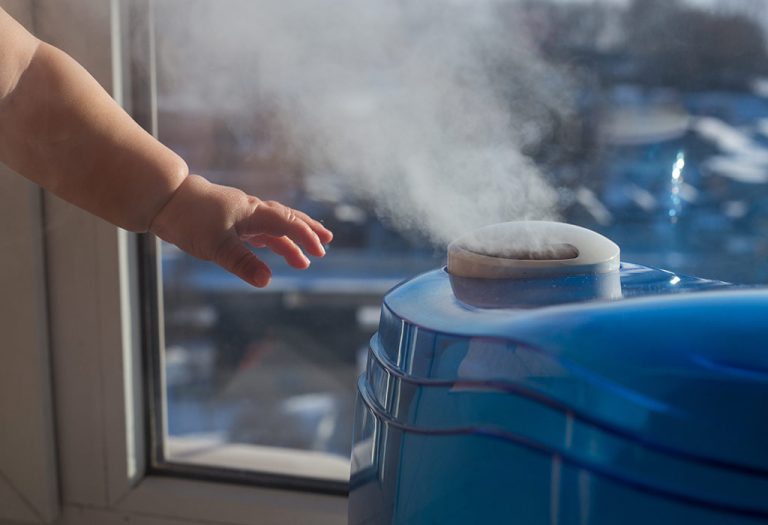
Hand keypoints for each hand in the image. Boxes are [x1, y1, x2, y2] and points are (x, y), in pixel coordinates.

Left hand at [149, 175, 332, 287]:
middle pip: (286, 219)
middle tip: (326, 243)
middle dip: (307, 232)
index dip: (305, 237)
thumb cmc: (190, 219)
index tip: (320, 251)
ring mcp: (241, 215)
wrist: (165, 200)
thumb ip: (243, 263)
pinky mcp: (230, 221)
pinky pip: (259, 230)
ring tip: (302, 261)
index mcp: (252, 213)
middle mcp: (251, 211)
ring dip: (289, 242)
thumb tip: (267, 280)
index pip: (287, 223)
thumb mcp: (216, 246)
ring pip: (273, 227)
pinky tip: (274, 250)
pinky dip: (271, 241)